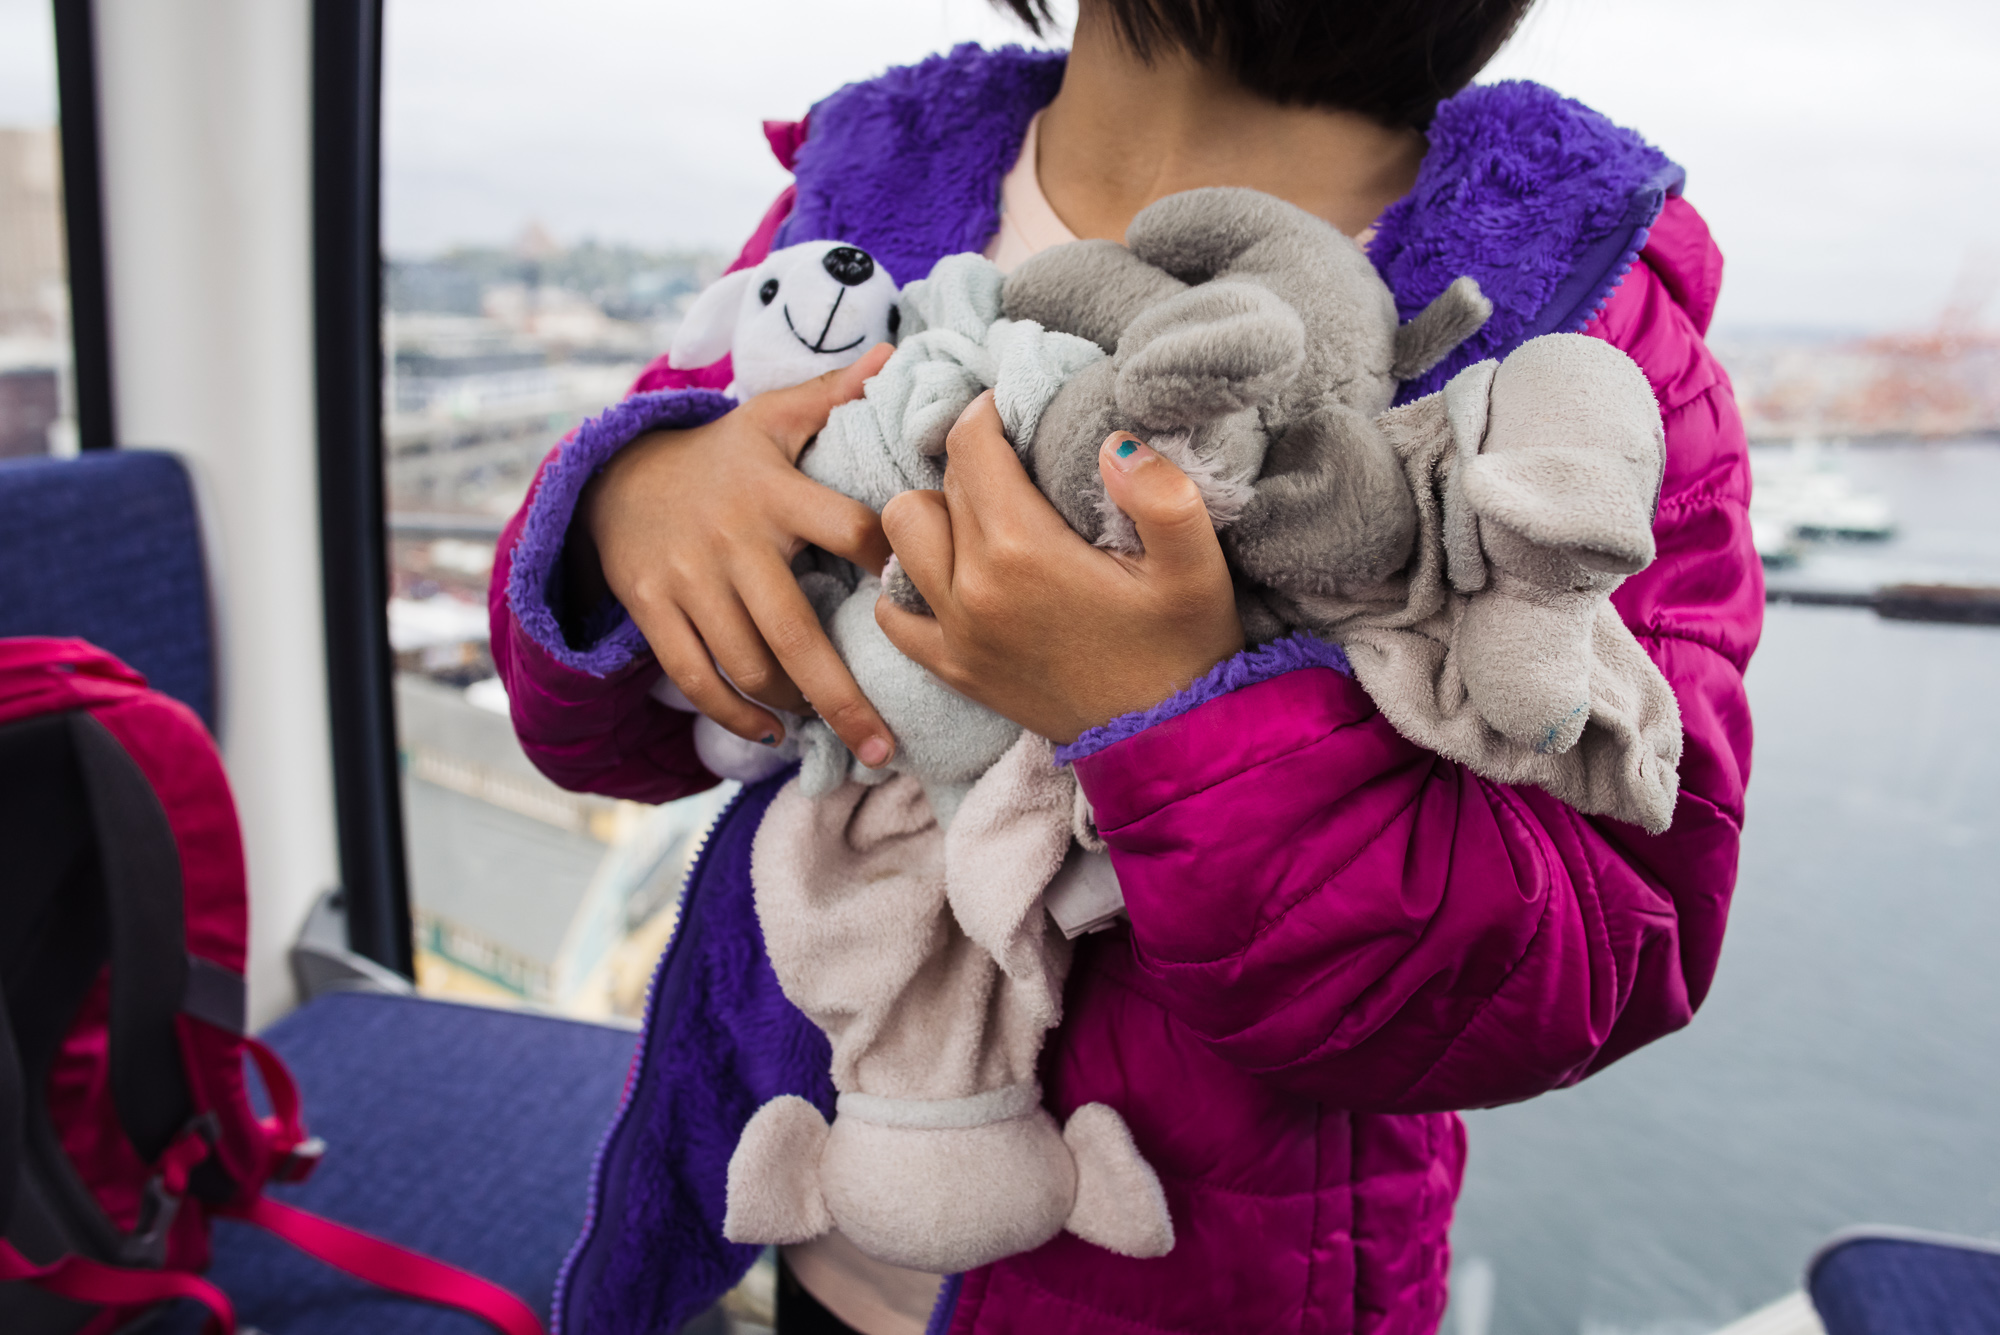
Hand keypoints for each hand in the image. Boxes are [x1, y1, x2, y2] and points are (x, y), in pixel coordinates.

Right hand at [580, 344, 898, 764]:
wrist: (614, 477)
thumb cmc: (720, 455)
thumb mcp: (771, 416)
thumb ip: (833, 395)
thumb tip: (893, 355)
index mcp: (774, 491)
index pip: (847, 530)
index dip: (890, 563)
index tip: (925, 598)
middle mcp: (733, 540)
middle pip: (796, 633)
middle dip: (844, 698)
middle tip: (885, 749)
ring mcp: (690, 582)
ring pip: (748, 666)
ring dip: (796, 708)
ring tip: (837, 731)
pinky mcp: (655, 610)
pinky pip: (697, 679)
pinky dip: (735, 715)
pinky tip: (773, 733)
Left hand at [877, 393, 1242, 743]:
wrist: (1168, 743)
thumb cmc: (1185, 649)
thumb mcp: (1198, 567)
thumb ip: (1163, 495)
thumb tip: (1113, 443)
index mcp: (1023, 549)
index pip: (970, 446)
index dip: (987, 413)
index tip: (1011, 411)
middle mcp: (972, 588)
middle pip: (939, 484)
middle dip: (973, 463)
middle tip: (1015, 466)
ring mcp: (954, 634)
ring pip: (900, 534)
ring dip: (933, 515)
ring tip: (980, 518)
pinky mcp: (952, 671)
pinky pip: (891, 612)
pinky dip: (908, 584)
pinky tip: (952, 575)